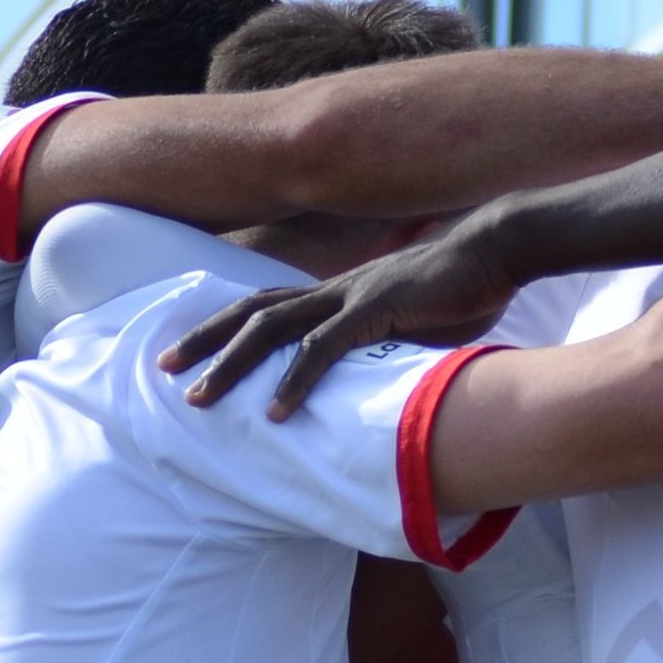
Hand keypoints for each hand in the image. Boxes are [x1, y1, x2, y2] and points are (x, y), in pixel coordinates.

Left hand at [159, 219, 523, 417]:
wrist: (499, 250)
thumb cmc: (465, 289)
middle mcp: (333, 289)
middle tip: (163, 371)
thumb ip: (387, 347)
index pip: (266, 305)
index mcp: (338, 292)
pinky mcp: (375, 309)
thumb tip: (379, 380)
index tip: (190, 353)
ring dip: (231, 366)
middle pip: (250, 312)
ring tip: (201, 399)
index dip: (224, 327)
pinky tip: (275, 412)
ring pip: (271, 329)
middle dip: (203, 341)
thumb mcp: (415, 324)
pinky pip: (322, 349)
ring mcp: (350, 296)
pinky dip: (294, 380)